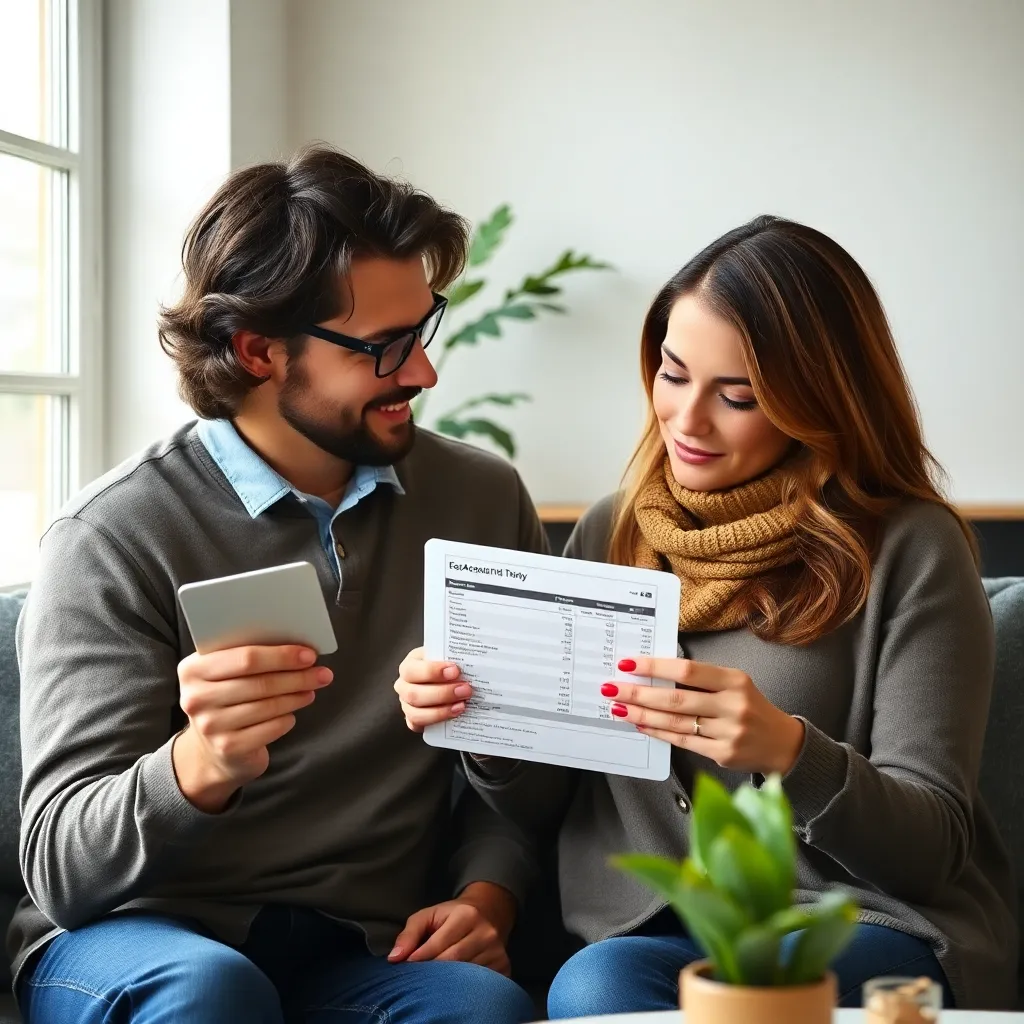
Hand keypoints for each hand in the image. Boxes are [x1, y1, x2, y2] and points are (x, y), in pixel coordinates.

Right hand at [173, 645, 332, 811]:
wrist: (211, 750)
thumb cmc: (227, 699)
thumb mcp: (226, 674)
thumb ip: (248, 656)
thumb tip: (299, 646)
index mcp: (193, 669)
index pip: (245, 657)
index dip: (282, 655)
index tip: (310, 654)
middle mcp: (196, 697)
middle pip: (260, 682)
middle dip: (297, 676)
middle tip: (322, 673)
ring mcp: (210, 725)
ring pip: (268, 705)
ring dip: (297, 696)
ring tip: (311, 690)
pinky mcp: (227, 747)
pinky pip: (270, 728)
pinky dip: (287, 718)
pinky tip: (292, 713)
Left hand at [387, 882, 515, 974]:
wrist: (490, 911)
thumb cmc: (452, 915)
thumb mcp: (429, 915)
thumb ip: (410, 933)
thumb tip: (394, 958)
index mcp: (466, 915)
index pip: (438, 944)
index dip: (420, 958)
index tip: (408, 966)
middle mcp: (485, 932)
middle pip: (452, 962)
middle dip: (432, 972)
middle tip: (418, 979)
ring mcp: (497, 951)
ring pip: (466, 976)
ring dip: (448, 982)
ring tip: (435, 983)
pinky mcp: (504, 965)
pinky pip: (481, 984)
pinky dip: (465, 988)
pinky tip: (455, 986)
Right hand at [394, 647, 472, 731]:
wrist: (449, 679)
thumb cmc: (449, 664)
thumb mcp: (449, 655)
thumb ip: (455, 656)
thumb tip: (471, 660)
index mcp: (410, 664)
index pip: (411, 670)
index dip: (432, 671)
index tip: (455, 670)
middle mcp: (404, 685)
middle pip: (414, 694)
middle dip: (442, 693)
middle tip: (465, 690)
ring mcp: (406, 704)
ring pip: (416, 713)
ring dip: (441, 711)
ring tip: (462, 705)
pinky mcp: (413, 719)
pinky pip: (419, 725)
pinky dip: (437, 721)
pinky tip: (454, 715)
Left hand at [604, 656, 804, 774]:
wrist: (783, 744)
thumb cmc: (750, 708)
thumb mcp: (734, 684)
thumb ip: (701, 680)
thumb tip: (655, 674)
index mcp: (734, 680)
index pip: (687, 670)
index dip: (655, 667)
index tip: (628, 664)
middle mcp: (732, 705)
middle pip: (676, 699)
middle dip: (639, 694)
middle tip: (612, 689)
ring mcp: (728, 732)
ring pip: (675, 722)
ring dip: (642, 715)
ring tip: (619, 708)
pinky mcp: (722, 754)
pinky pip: (682, 741)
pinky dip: (658, 732)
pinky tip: (640, 724)